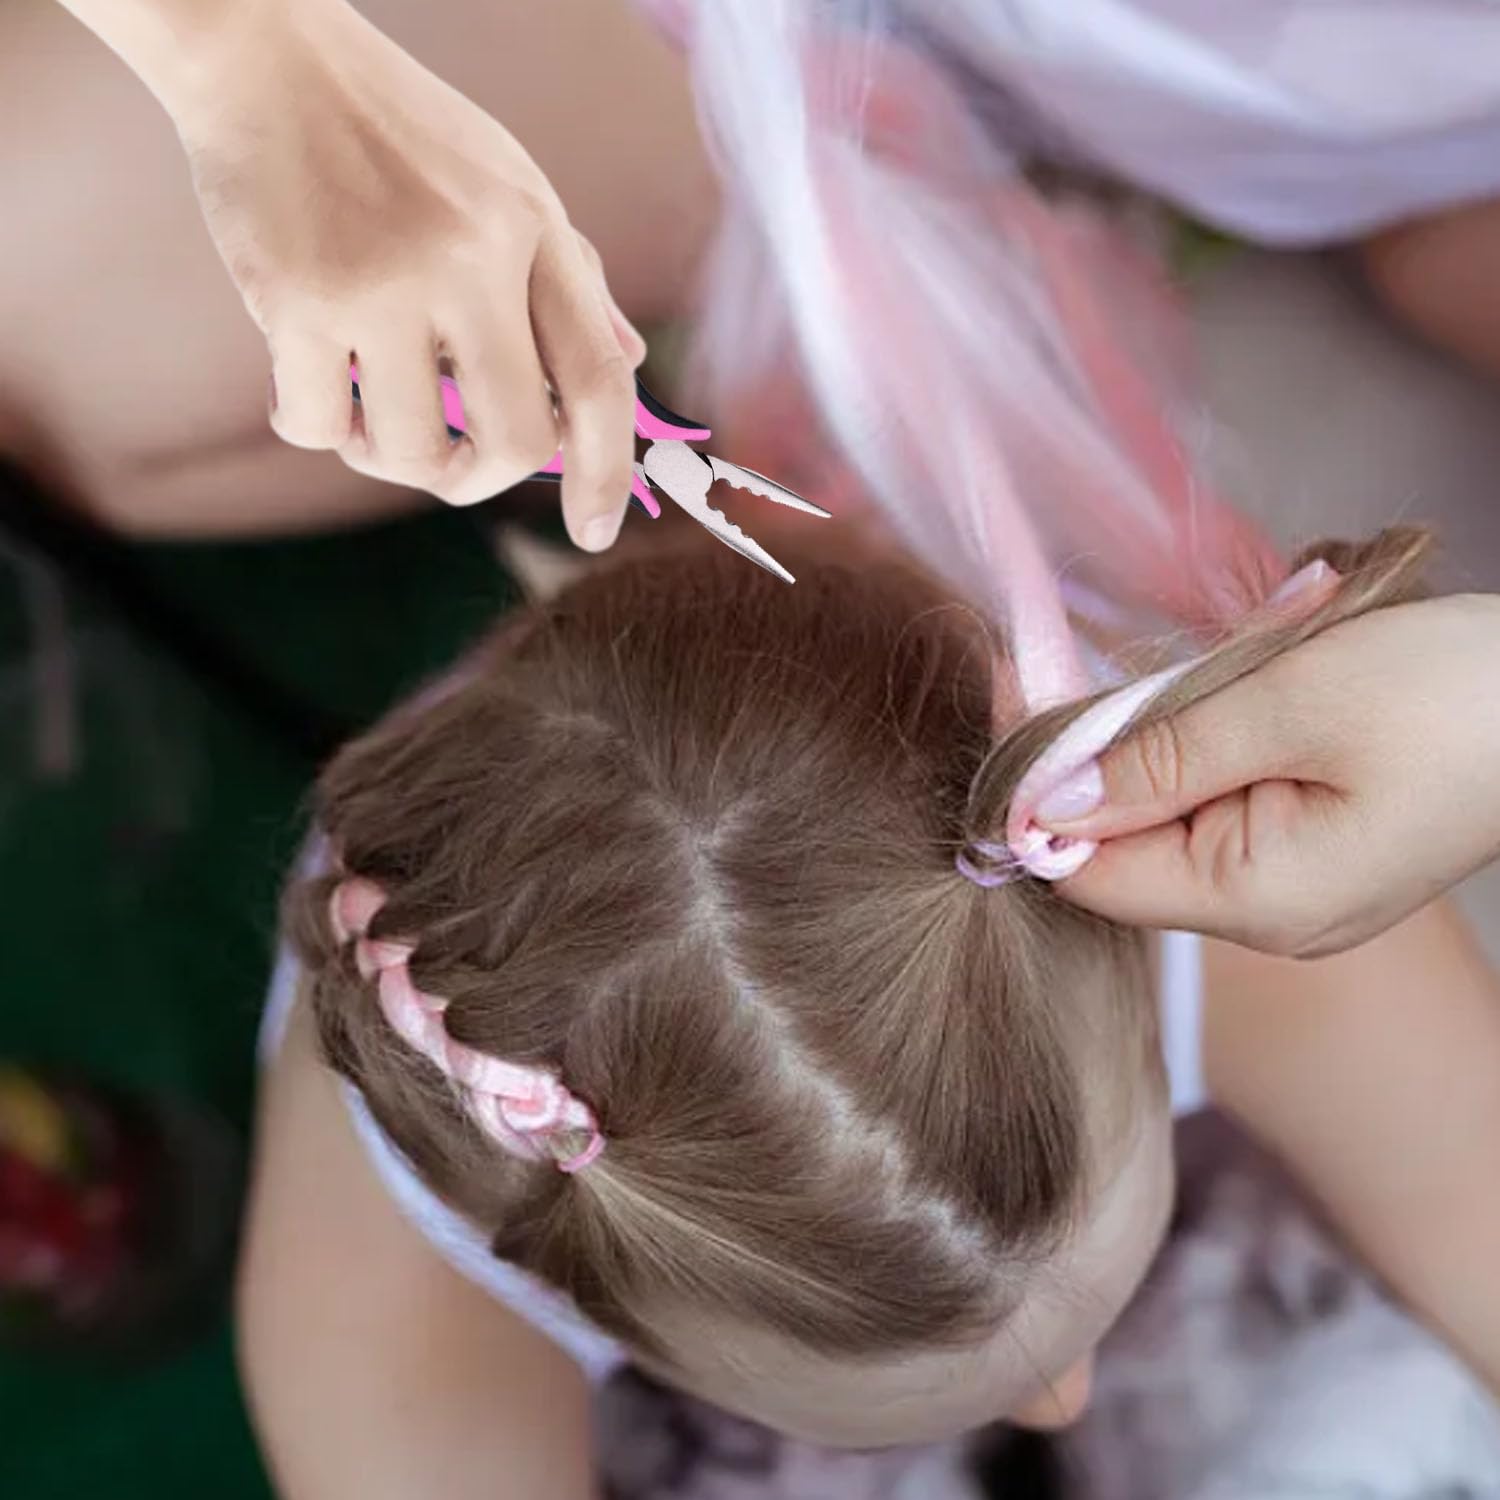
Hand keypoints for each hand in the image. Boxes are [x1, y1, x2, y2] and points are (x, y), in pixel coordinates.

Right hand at [74, 0, 644, 548]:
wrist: (267, 57)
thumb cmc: (400, 132)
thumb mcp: (510, 184)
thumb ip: (571, 277)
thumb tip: (626, 362)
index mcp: (533, 230)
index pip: (598, 376)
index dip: (608, 471)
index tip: (595, 535)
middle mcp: (470, 259)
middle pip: (515, 441)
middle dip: (485, 480)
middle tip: (453, 465)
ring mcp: (384, 282)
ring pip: (413, 452)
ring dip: (389, 457)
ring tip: (367, 408)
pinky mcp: (298, 298)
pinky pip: (319, 427)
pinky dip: (313, 426)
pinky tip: (306, 384)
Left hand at [1040, 595, 1499, 956]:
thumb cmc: (1451, 696)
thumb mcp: (1288, 705)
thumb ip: (1157, 756)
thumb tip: (1042, 801)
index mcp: (1255, 900)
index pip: (1090, 876)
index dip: (1037, 796)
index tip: (1013, 699)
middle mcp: (1267, 919)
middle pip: (1123, 850)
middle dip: (1092, 759)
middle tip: (1073, 661)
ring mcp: (1295, 893)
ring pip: (1167, 823)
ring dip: (1151, 746)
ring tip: (1174, 674)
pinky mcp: (1316, 856)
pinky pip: (1219, 811)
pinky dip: (1200, 753)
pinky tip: (1218, 699)